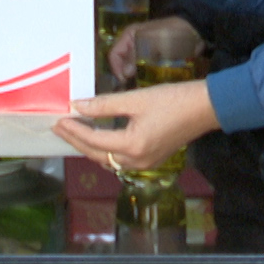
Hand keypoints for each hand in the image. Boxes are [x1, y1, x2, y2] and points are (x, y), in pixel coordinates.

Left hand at [53, 81, 220, 172]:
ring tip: (74, 132)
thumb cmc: (173, 100)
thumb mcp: (135, 99)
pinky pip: (120, 161)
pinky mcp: (151, 161)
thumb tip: (78, 106)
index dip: (74, 130)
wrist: (205, 108)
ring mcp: (145, 164)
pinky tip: (98, 138)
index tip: (59, 120)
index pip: (93, 140)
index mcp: (132, 146)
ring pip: (108, 160)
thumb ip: (104, 105)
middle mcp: (137, 162)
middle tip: (59, 127)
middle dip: (76, 141)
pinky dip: (105, 151)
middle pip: (97, 154)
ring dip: (89, 147)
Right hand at [108, 16, 201, 82]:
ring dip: (136, 78)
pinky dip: (146, 77)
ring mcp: (144, 51)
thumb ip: (136, 57)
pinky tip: (151, 85)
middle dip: (126, 76)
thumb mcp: (152, 44)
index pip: (114, 55)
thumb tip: (125, 74)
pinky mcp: (154, 58)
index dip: (116, 69)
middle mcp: (133, 44)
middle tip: (133, 89)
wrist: (194, 32)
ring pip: (133, 68)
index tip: (126, 82)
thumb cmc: (171, 35)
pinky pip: (145, 70)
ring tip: (142, 90)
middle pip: (122, 63)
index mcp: (128, 36)